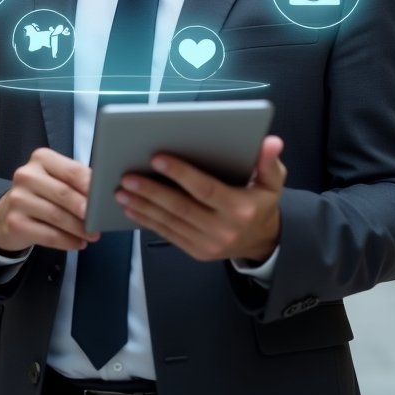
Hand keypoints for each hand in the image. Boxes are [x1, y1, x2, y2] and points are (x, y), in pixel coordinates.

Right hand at [0, 148, 98, 253]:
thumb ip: (76, 181)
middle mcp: (26, 175)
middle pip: (64, 193)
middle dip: (86, 210)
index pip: (72, 171)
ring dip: (79, 228)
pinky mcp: (15, 223)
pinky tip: (78, 243)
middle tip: (100, 220)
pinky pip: (48, 235)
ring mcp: (18, 199)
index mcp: (41, 159)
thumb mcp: (56, 178)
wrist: (7, 213)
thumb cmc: (41, 193)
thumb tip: (104, 195)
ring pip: (57, 216)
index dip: (91, 186)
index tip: (105, 199)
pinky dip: (67, 241)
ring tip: (92, 235)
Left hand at [114, 136, 285, 262]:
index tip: (157, 158)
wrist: (262, 241)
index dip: (181, 174)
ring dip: (142, 206)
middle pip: (180, 208)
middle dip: (151, 191)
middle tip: (128, 175)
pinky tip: (130, 208)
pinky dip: (146, 221)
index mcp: (240, 208)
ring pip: (169, 223)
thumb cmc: (261, 203)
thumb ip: (269, 161)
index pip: (205, 189)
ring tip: (121, 190)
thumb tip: (270, 141)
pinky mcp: (195, 252)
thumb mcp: (273, 181)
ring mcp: (207, 244)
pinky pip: (167, 234)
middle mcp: (222, 229)